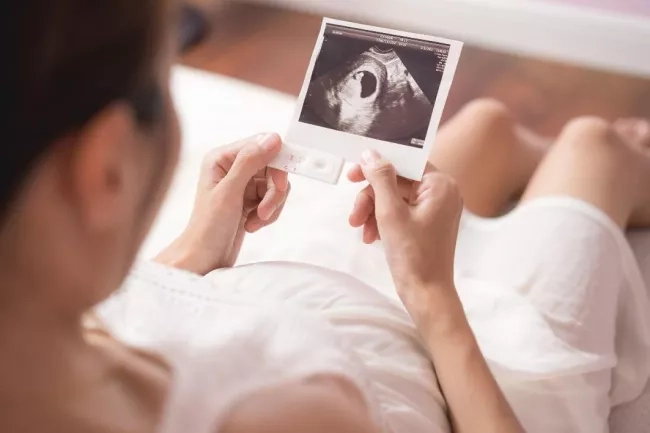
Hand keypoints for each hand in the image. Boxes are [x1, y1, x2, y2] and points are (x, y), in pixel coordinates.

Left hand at [155, 133, 289, 273]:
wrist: (205, 259)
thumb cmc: (208, 227)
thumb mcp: (229, 192)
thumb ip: (250, 162)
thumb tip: (273, 138)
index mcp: (222, 158)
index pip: (261, 145)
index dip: (276, 163)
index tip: (280, 185)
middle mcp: (232, 166)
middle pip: (272, 166)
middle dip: (274, 191)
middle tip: (265, 211)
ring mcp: (242, 183)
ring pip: (275, 184)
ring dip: (271, 205)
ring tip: (256, 221)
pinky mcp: (250, 199)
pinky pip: (273, 199)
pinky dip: (268, 214)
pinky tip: (252, 225)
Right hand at [348, 150, 462, 313]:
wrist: (426, 294)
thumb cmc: (414, 256)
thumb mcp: (390, 212)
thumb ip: (380, 178)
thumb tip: (370, 154)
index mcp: (441, 185)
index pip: (405, 161)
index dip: (377, 165)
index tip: (354, 174)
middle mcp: (442, 192)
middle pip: (396, 181)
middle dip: (371, 197)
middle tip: (354, 212)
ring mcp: (436, 209)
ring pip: (394, 198)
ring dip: (373, 211)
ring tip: (360, 229)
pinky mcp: (427, 223)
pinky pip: (400, 211)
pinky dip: (382, 221)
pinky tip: (371, 236)